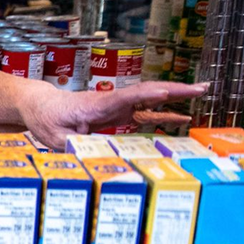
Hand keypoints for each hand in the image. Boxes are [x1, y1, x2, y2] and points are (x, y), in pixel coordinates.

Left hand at [19, 80, 208, 150]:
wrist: (41, 106)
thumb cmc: (47, 119)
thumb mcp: (55, 137)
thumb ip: (74, 146)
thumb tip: (93, 156)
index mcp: (96, 105)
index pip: (126, 97)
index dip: (147, 95)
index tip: (166, 92)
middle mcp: (111, 102)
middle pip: (147, 93)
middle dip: (175, 90)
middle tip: (202, 87)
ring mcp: (117, 105)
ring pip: (150, 99)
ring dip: (175, 96)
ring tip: (202, 93)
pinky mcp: (118, 112)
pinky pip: (145, 111)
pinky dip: (165, 112)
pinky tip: (183, 116)